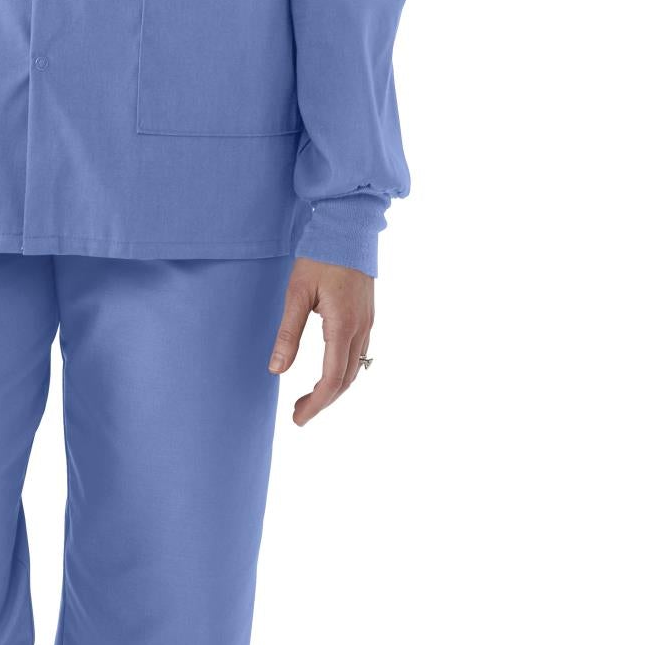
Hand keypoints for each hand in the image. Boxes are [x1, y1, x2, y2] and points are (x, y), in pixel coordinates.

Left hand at [268, 256, 374, 425]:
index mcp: (343, 326)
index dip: (316, 404)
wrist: (348, 226)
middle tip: (299, 413)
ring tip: (311, 397)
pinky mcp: (367, 314)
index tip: (298, 418)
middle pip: (346, 380)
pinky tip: (329, 370)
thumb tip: (276, 369)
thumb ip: (288, 333)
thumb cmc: (320, 255)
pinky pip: (360, 353)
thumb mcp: (297, 292)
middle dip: (324, 401)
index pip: (332, 380)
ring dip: (335, 388)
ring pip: (356, 368)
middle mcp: (361, 328)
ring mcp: (368, 321)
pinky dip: (344, 370)